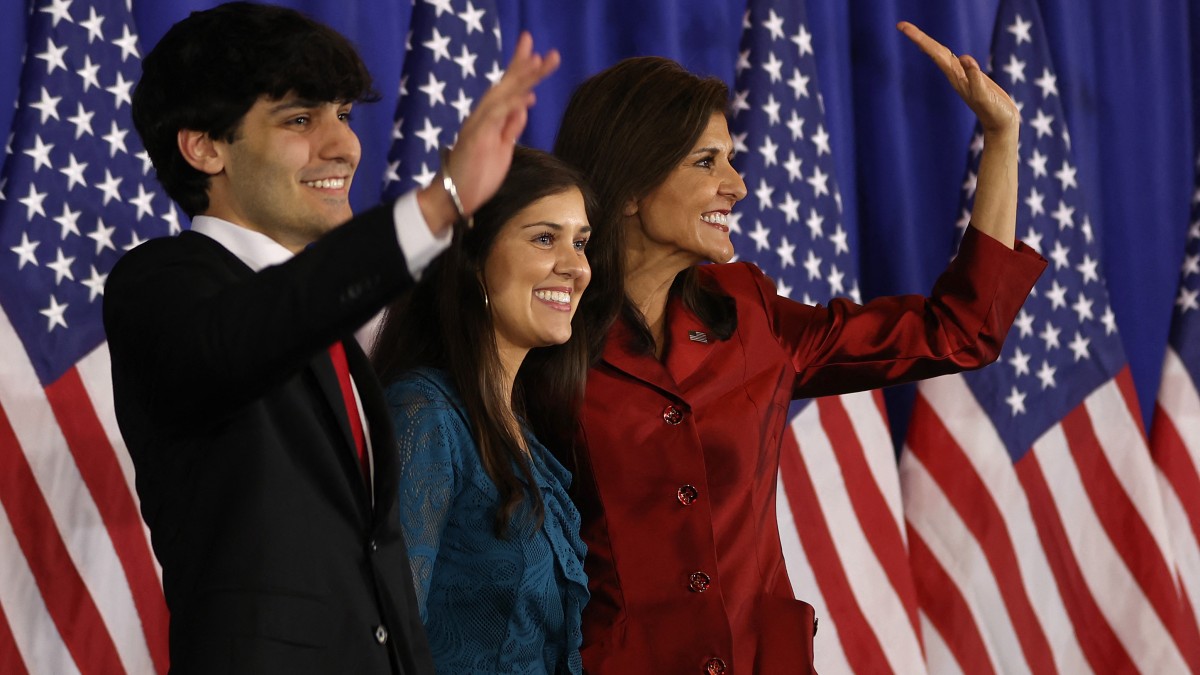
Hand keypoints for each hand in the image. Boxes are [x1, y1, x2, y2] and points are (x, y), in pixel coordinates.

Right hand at [418, 32, 559, 231]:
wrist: (454, 196)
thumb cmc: (476, 175)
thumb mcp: (502, 148)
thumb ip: (511, 126)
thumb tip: (524, 104)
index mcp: (489, 119)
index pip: (507, 90)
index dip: (522, 72)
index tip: (539, 57)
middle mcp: (483, 117)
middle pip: (505, 85)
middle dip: (524, 65)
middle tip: (546, 50)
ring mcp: (478, 126)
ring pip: (501, 95)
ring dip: (521, 78)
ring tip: (540, 62)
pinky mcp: (476, 138)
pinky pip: (494, 116)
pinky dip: (509, 104)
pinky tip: (525, 94)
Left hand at [897, 21, 1017, 135]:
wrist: (1000, 125)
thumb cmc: (994, 112)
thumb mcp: (984, 94)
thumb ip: (975, 77)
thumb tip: (965, 58)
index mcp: (955, 76)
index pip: (934, 52)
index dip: (919, 38)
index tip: (902, 27)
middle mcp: (955, 75)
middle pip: (934, 51)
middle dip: (918, 37)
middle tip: (901, 25)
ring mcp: (962, 77)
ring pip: (942, 56)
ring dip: (928, 44)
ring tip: (915, 35)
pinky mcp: (972, 78)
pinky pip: (955, 61)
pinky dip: (945, 53)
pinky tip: (943, 53)